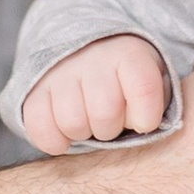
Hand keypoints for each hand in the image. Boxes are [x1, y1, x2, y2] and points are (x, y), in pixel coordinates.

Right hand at [21, 36, 169, 155]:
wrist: (87, 52)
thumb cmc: (129, 82)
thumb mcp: (153, 80)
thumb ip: (158, 102)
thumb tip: (148, 127)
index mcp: (129, 54)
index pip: (144, 90)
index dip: (146, 118)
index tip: (144, 121)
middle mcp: (92, 59)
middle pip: (105, 114)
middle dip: (112, 129)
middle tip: (112, 122)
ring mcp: (60, 73)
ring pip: (72, 123)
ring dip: (84, 134)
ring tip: (90, 124)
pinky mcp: (34, 91)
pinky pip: (40, 128)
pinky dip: (55, 141)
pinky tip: (67, 136)